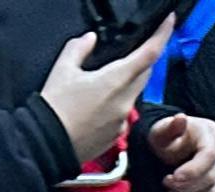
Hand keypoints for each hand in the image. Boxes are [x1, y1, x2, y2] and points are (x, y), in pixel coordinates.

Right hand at [42, 19, 167, 163]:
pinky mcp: (115, 137)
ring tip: (104, 83)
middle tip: (134, 51)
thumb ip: (79, 48)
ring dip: (126, 84)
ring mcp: (121, 122)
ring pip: (133, 95)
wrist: (46, 146)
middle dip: (143, 61)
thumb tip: (89, 40)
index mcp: (115, 80)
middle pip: (144, 74)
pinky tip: (98, 106)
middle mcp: (124, 102)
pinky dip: (116, 105)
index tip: (168, 22)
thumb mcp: (63, 68)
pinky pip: (122, 115)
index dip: (162, 35)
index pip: (149, 53)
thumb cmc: (54, 109)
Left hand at [146, 108, 214, 191]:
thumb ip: (169, 127)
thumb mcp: (161, 131)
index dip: (192, 171)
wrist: (168, 147)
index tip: (172, 177)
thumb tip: (181, 118)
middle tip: (166, 182)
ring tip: (171, 190)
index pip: (209, 156)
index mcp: (210, 132)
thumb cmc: (164, 138)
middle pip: (211, 178)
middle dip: (186, 185)